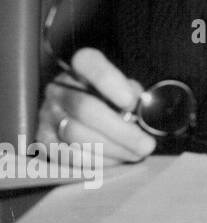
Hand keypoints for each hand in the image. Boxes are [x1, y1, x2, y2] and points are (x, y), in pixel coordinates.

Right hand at [37, 48, 157, 163]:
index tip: (130, 102)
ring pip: (76, 134)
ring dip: (112, 149)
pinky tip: (116, 158)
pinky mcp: (44, 139)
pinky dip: (96, 160)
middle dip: (120, 131)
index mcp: (80, 67)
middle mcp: (58, 88)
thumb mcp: (126, 87)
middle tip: (146, 145)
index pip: (88, 63)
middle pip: (85, 108)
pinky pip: (68, 154)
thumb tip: (140, 110)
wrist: (85, 113)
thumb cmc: (113, 98)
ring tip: (136, 153)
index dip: (109, 81)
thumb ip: (133, 94)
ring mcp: (47, 114)